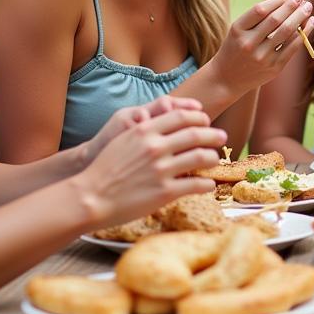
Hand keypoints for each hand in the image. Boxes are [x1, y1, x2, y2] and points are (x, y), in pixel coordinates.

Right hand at [77, 101, 226, 226]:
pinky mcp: (164, 192)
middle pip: (195, 134)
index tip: (206, 121)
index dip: (198, 117)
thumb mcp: (123, 141)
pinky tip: (209, 184)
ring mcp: (161, 170)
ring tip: (216, 160)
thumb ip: (145, 132)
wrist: (90, 197)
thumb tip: (166, 129)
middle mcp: (155, 147)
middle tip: (223, 137)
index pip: (181, 116)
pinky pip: (195, 185)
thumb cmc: (104, 169)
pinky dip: (206, 184)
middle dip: (213, 134)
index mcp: (145, 131)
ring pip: (200, 158)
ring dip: (213, 158)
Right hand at [209, 0, 313, 96]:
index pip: (260, 10)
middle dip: (291, 6)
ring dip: (300, 17)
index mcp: (237, 30)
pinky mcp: (274, 68)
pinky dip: (304, 33)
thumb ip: (257, 17)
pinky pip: (292, 47)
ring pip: (286, 32)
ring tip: (308, 6)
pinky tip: (310, 23)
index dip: (276, 0)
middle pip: (275, 20)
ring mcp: (262, 57)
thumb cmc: (236, 47)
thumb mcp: (238, 30)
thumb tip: (287, 1)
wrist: (227, 79)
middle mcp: (249, 44)